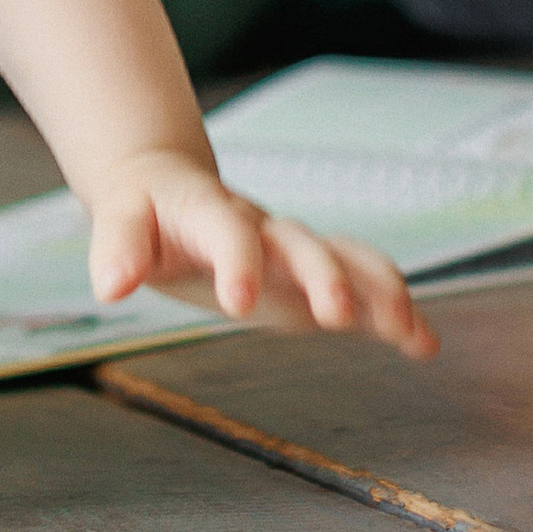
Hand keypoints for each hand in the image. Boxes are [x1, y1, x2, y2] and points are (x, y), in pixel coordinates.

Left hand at [89, 148, 435, 356]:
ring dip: (375, 289)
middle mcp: (264, 227)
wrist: (170, 187)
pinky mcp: (314, 278)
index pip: (228, 229)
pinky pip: (363, 287)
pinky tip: (423, 344)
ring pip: (345, 259)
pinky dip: (394, 311)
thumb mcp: (120, 219)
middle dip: (321, 274)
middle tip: (334, 312)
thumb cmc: (144, 209)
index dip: (235, 260)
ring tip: (405, 329)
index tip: (236, 303)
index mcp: (211, 210)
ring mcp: (294, 251)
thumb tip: (109, 286)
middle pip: (300, 243)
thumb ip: (118, 248)